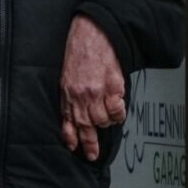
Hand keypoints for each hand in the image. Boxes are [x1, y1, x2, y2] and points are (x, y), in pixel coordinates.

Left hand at [58, 14, 126, 161]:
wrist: (93, 32)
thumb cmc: (80, 49)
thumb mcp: (68, 74)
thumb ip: (71, 94)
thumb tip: (76, 111)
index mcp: (67, 93)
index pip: (68, 122)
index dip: (72, 138)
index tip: (76, 149)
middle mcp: (80, 96)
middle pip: (86, 127)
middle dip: (90, 144)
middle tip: (93, 155)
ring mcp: (96, 93)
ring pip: (103, 120)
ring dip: (108, 120)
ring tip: (110, 113)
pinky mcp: (111, 87)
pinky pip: (117, 109)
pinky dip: (119, 111)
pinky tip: (119, 106)